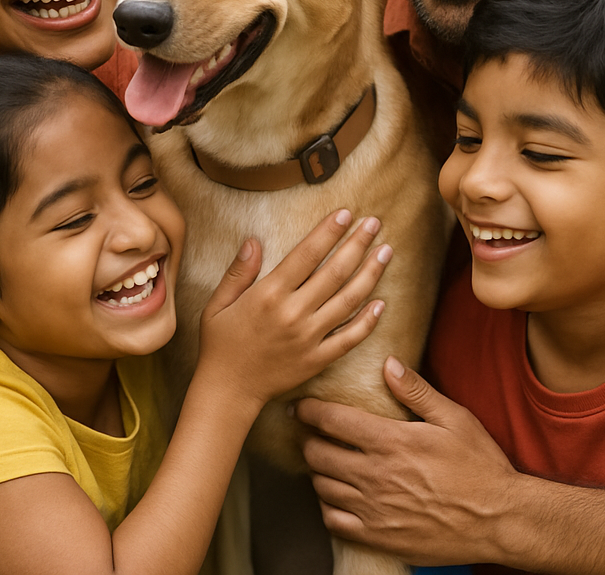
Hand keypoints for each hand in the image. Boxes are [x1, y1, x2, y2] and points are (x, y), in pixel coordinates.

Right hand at [198, 209, 390, 407]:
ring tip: (386, 252)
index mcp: (269, 294)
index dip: (328, 232)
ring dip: (370, 274)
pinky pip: (349, 338)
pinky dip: (368, 321)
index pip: (306, 254)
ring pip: (348, 301)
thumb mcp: (218, 303)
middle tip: (375, 223)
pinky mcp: (318, 360)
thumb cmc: (220, 344)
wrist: (228, 391)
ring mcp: (309, 338)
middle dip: (357, 244)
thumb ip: (239, 271)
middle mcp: (293, 313)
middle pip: (334, 272)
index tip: (346, 213)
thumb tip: (253, 240)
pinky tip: (382, 303)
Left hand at [296, 357, 517, 567]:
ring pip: (323, 488)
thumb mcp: (454, 418)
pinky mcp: (380, 538)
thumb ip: (416, 390)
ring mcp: (376, 510)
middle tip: (311, 434)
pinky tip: (338, 497)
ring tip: (325, 462)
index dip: (309, 411)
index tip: (300, 407)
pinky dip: (328, 507)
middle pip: (318, 454)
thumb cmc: (480, 466)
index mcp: (391, 441)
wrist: (501, 520)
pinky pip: (334, 522)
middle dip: (309, 440)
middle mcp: (376, 476)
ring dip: (318, 472)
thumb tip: (388, 363)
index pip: (332, 420)